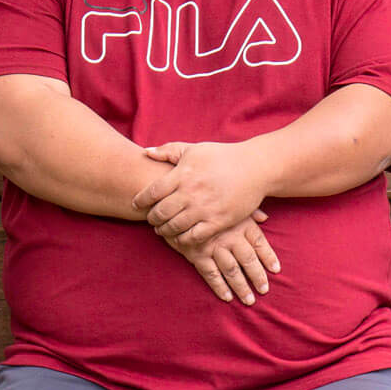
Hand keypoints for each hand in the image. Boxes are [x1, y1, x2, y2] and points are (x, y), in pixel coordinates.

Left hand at [134, 141, 267, 245]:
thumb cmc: (222, 156)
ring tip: (162, 229)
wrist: (254, 168)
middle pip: (160, 212)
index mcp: (183, 174)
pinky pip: (193, 237)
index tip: (136, 204)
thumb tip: (145, 152)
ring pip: (174, 227)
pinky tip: (180, 237)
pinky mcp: (218, 221)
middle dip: (152, 218)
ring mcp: (204, 208)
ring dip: (164, 231)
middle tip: (151, 219)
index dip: (141, 200)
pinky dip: (183, 240)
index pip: (152, 192)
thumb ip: (169, 150)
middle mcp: (191, 193)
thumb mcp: (194, 149)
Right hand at [162, 209, 280, 304]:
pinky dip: (219, 286)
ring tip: (249, 300)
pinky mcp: (197, 254)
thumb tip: (265, 216)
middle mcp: (229, 236)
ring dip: (241, 286)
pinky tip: (227, 297)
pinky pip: (211, 273)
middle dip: (257, 276)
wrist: (177, 200)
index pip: (259, 242)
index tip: (276, 270)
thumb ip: (248, 211)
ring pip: (231, 270)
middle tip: (264, 290)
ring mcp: (213, 246)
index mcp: (240, 223)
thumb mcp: (229, 201)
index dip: (268, 256)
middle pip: (248, 259)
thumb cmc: (207, 200)